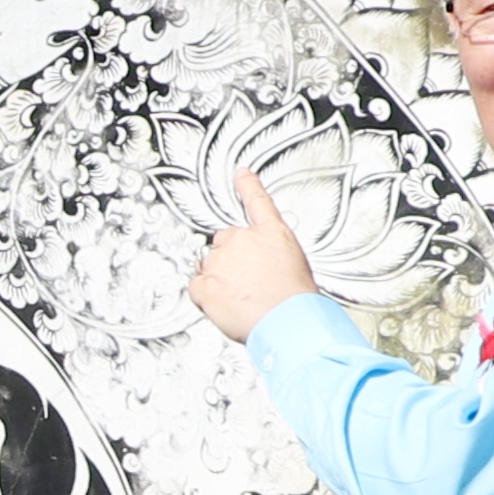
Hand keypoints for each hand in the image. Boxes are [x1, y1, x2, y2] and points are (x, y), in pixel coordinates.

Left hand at [184, 167, 319, 339]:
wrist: (289, 321)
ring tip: (242, 299)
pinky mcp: (206, 284)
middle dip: (232, 260)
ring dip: (220, 279)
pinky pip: (197, 286)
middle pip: (225, 243)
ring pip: (209, 265)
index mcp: (271, 232)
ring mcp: (221, 261)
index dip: (247, 185)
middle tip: (248, 283)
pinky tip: (224, 305)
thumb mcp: (296, 264)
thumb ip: (275, 254)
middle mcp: (242, 240)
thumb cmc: (296, 299)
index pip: (257, 201)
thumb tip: (268, 264)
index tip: (241, 174)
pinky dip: (205, 297)